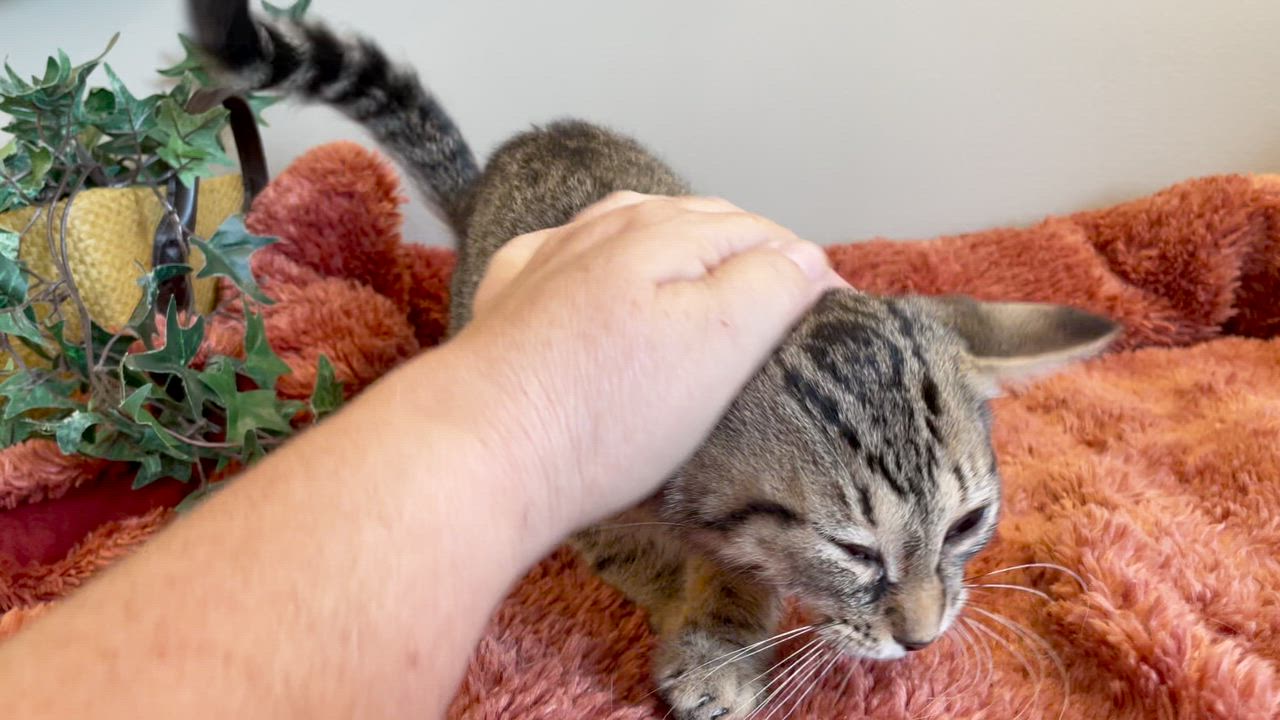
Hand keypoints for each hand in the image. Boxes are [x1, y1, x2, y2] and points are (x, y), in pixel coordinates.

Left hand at [448, 192, 844, 532]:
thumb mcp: (716, 347)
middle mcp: (604, 230)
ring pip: (629, 225)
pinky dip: (602, 253)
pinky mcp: (508, 297)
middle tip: (783, 293)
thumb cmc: (608, 410)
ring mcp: (548, 259)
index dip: (802, 263)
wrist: (479, 448)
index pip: (756, 231)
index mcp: (664, 236)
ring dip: (676, 240)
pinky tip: (601, 270)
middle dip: (745, 247)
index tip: (833, 305)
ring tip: (704, 267)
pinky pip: (566, 252)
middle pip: (695, 221)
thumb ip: (768, 287)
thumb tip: (806, 256)